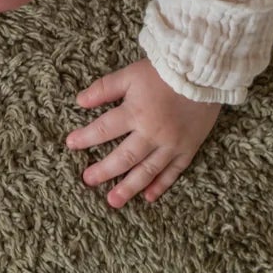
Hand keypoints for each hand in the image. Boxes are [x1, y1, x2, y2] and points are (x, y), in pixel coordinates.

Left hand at [66, 58, 220, 207]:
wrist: (201, 74)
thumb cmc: (162, 72)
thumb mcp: (129, 74)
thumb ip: (105, 88)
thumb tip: (79, 101)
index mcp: (135, 113)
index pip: (104, 129)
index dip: (86, 137)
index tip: (70, 144)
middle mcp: (152, 133)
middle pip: (124, 157)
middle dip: (104, 170)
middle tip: (88, 180)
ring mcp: (171, 145)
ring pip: (147, 171)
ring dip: (129, 187)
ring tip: (113, 200)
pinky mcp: (187, 150)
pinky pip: (173, 173)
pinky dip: (161, 186)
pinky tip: (148, 197)